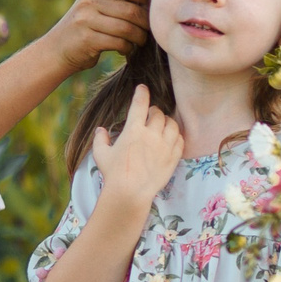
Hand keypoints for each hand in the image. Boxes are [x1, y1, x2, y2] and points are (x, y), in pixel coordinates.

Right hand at [43, 0, 149, 72]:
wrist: (55, 50)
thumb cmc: (85, 28)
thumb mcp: (95, 6)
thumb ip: (116, 1)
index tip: (150, 10)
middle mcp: (88, 1)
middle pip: (130, 10)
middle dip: (145, 23)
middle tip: (150, 31)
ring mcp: (85, 20)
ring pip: (126, 28)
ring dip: (139, 37)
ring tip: (140, 41)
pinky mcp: (86, 39)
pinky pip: (118, 42)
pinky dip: (127, 48)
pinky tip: (125, 49)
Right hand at [90, 83, 184, 207]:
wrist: (130, 193)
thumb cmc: (113, 174)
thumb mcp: (101, 155)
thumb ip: (100, 140)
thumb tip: (100, 130)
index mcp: (133, 130)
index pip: (140, 104)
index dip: (142, 93)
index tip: (142, 88)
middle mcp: (151, 135)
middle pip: (158, 113)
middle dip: (154, 111)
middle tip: (150, 114)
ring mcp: (164, 146)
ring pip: (172, 124)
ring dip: (166, 121)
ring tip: (162, 125)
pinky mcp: (173, 158)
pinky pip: (180, 140)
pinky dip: (176, 135)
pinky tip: (171, 138)